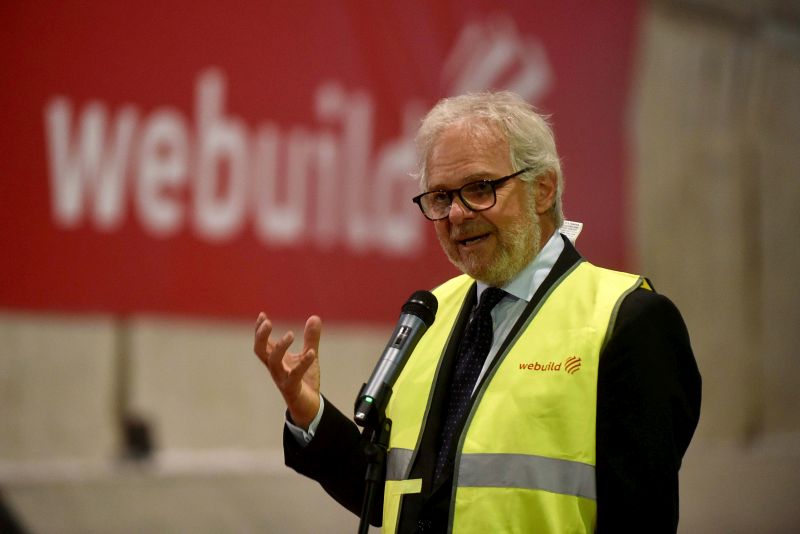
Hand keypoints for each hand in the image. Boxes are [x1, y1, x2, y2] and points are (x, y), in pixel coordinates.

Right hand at [254, 313, 321, 428]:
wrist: (309, 405)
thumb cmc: (304, 380)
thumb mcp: (309, 355)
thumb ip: (311, 338)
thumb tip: (314, 317)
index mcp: (276, 359)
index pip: (263, 343)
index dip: (259, 330)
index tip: (262, 315)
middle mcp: (275, 368)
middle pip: (260, 351)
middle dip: (261, 336)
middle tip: (267, 322)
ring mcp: (282, 379)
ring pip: (273, 363)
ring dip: (280, 347)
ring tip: (290, 334)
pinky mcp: (292, 388)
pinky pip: (295, 375)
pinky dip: (303, 363)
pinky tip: (311, 352)